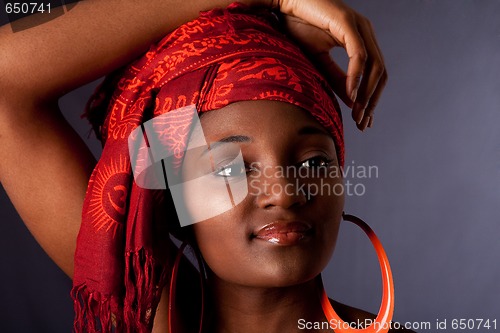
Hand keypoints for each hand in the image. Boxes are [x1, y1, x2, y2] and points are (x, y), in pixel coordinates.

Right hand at [275, 0, 386, 130]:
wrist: (284, 3)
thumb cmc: (299, 27)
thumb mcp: (320, 60)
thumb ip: (337, 78)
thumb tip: (352, 100)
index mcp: (361, 40)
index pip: (375, 75)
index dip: (371, 99)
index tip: (363, 121)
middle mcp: (365, 32)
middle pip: (381, 74)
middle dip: (372, 101)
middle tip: (361, 123)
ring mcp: (359, 26)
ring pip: (375, 67)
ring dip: (367, 93)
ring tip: (356, 113)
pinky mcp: (348, 23)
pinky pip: (359, 55)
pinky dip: (357, 77)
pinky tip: (351, 95)